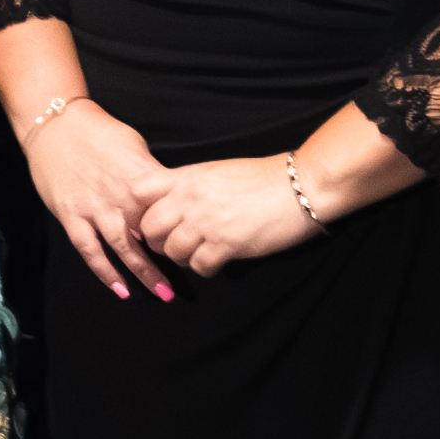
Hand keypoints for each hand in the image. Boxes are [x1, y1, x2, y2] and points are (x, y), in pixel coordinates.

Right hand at [13, 100, 175, 299]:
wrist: (56, 123)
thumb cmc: (99, 131)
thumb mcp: (135, 146)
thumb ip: (151, 173)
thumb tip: (168, 193)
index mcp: (141, 178)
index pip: (170, 211)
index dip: (184, 231)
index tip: (197, 247)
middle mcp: (121, 197)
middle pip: (152, 235)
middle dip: (169, 261)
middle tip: (185, 283)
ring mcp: (94, 208)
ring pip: (123, 248)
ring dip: (143, 273)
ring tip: (160, 293)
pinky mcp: (71, 215)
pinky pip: (89, 249)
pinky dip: (104, 271)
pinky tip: (119, 289)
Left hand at [132, 153, 329, 278]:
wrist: (300, 186)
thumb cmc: (263, 177)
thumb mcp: (217, 171)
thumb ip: (189, 184)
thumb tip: (170, 201)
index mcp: (187, 176)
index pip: (139, 191)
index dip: (139, 209)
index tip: (151, 218)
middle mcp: (190, 199)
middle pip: (149, 228)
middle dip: (157, 240)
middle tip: (172, 243)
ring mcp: (207, 222)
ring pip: (171, 251)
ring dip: (181, 257)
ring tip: (197, 253)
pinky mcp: (227, 244)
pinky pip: (199, 266)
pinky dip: (205, 267)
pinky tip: (216, 261)